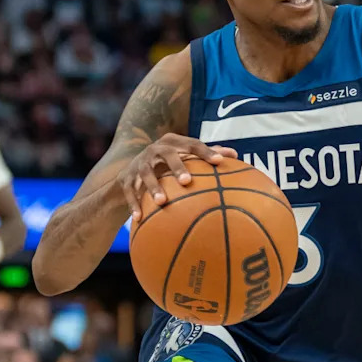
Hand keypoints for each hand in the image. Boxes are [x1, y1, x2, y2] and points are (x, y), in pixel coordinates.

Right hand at [119, 134, 236, 219]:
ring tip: (162, 202)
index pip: (192, 144)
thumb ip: (207, 155)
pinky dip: (133, 204)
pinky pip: (129, 192)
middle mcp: (155, 150)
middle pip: (167, 155)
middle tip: (187, 181)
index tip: (219, 162)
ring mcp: (139, 164)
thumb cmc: (168, 165)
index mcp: (173, 143)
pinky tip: (139, 218)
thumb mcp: (184, 158)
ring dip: (153, 187)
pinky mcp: (126, 179)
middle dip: (177, 166)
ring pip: (146, 174)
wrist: (130, 173)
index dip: (206, 152)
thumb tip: (235, 156)